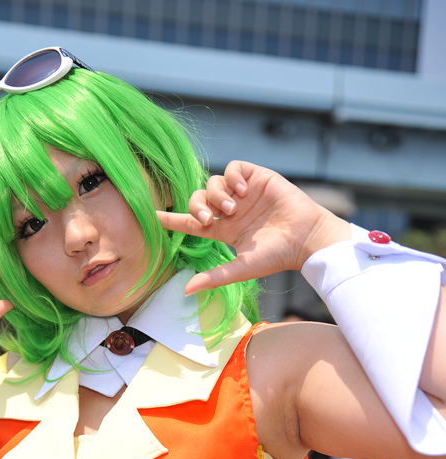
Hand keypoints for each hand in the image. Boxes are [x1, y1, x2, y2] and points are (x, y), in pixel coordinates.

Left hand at [156, 161, 349, 294]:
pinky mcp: (255, 177)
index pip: (191, 223)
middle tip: (210, 218)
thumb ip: (214, 276)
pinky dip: (232, 177)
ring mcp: (241, 193)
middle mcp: (229, 210)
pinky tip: (243, 191)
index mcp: (222, 231)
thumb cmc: (276, 256)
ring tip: (234, 208)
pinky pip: (232, 168)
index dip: (172, 219)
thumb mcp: (241, 268)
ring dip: (217, 194)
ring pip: (212, 183)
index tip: (154, 217)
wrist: (305, 237)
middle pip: (198, 199)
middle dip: (197, 206)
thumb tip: (185, 290)